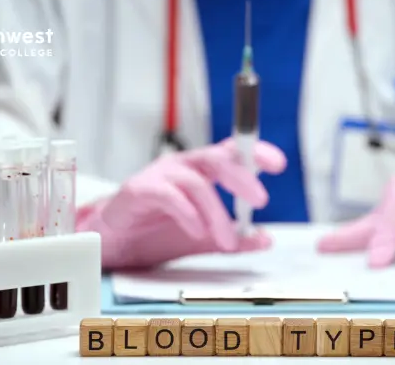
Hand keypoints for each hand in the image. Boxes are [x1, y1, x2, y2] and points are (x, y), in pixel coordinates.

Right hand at [78, 138, 286, 268]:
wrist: (116, 243)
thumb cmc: (157, 232)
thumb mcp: (205, 239)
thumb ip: (234, 238)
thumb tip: (266, 238)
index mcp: (201, 171)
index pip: (231, 153)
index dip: (255, 152)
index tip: (278, 164)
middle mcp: (183, 167)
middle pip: (217, 159)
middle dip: (242, 177)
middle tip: (261, 200)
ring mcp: (160, 175)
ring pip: (196, 183)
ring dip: (216, 213)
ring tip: (227, 241)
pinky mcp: (140, 189)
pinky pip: (168, 195)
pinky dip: (187, 213)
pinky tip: (196, 231)